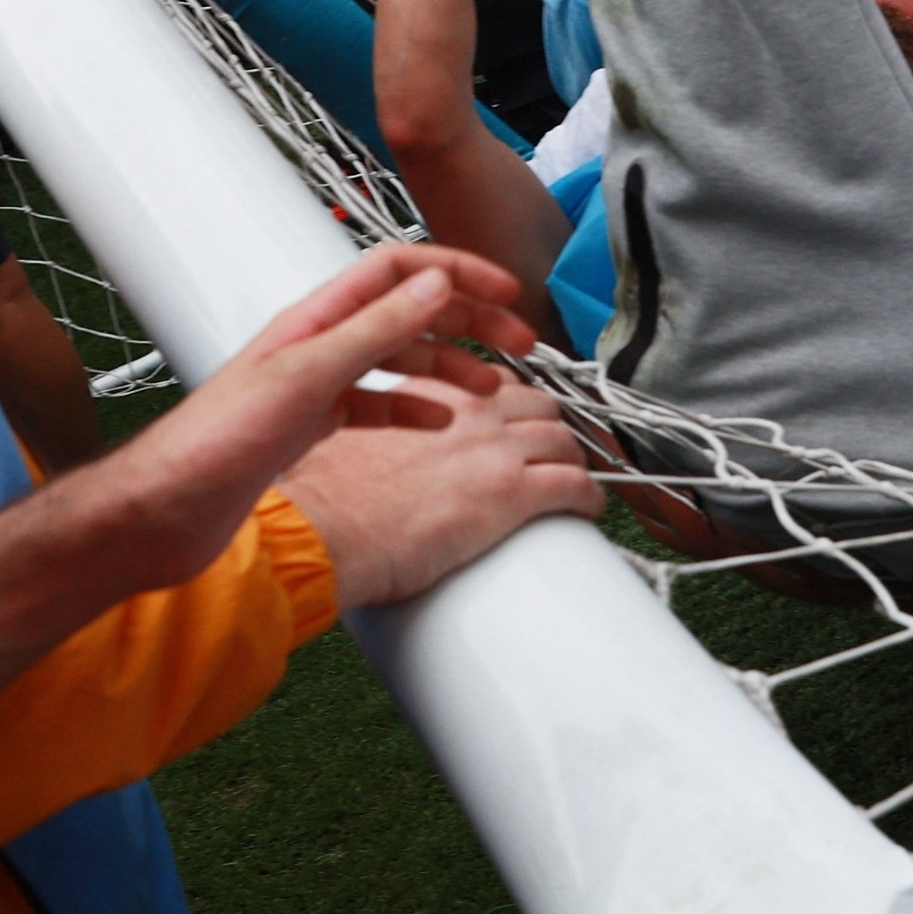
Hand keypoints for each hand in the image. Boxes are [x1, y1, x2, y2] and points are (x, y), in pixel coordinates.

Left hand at [62, 244, 547, 597]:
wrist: (161, 513)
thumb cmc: (216, 444)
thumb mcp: (307, 379)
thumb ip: (374, 330)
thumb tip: (436, 285)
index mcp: (315, 319)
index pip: (398, 270)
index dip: (455, 271)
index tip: (505, 294)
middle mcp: (316, 344)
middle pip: (406, 311)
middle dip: (466, 320)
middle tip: (520, 345)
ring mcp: (313, 386)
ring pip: (398, 359)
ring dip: (450, 366)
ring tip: (493, 390)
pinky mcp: (309, 428)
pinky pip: (376, 406)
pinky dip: (414, 409)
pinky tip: (440, 425)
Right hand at [277, 372, 602, 607]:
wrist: (324, 532)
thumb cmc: (327, 498)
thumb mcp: (353, 437)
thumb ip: (378, 429)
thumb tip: (379, 453)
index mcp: (433, 393)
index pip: (496, 381)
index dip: (514, 401)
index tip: (517, 416)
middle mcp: (472, 413)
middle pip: (539, 406)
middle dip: (549, 428)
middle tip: (550, 451)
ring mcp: (496, 451)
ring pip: (564, 440)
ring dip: (572, 460)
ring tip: (570, 479)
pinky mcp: (511, 495)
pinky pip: (573, 487)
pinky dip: (588, 496)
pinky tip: (587, 508)